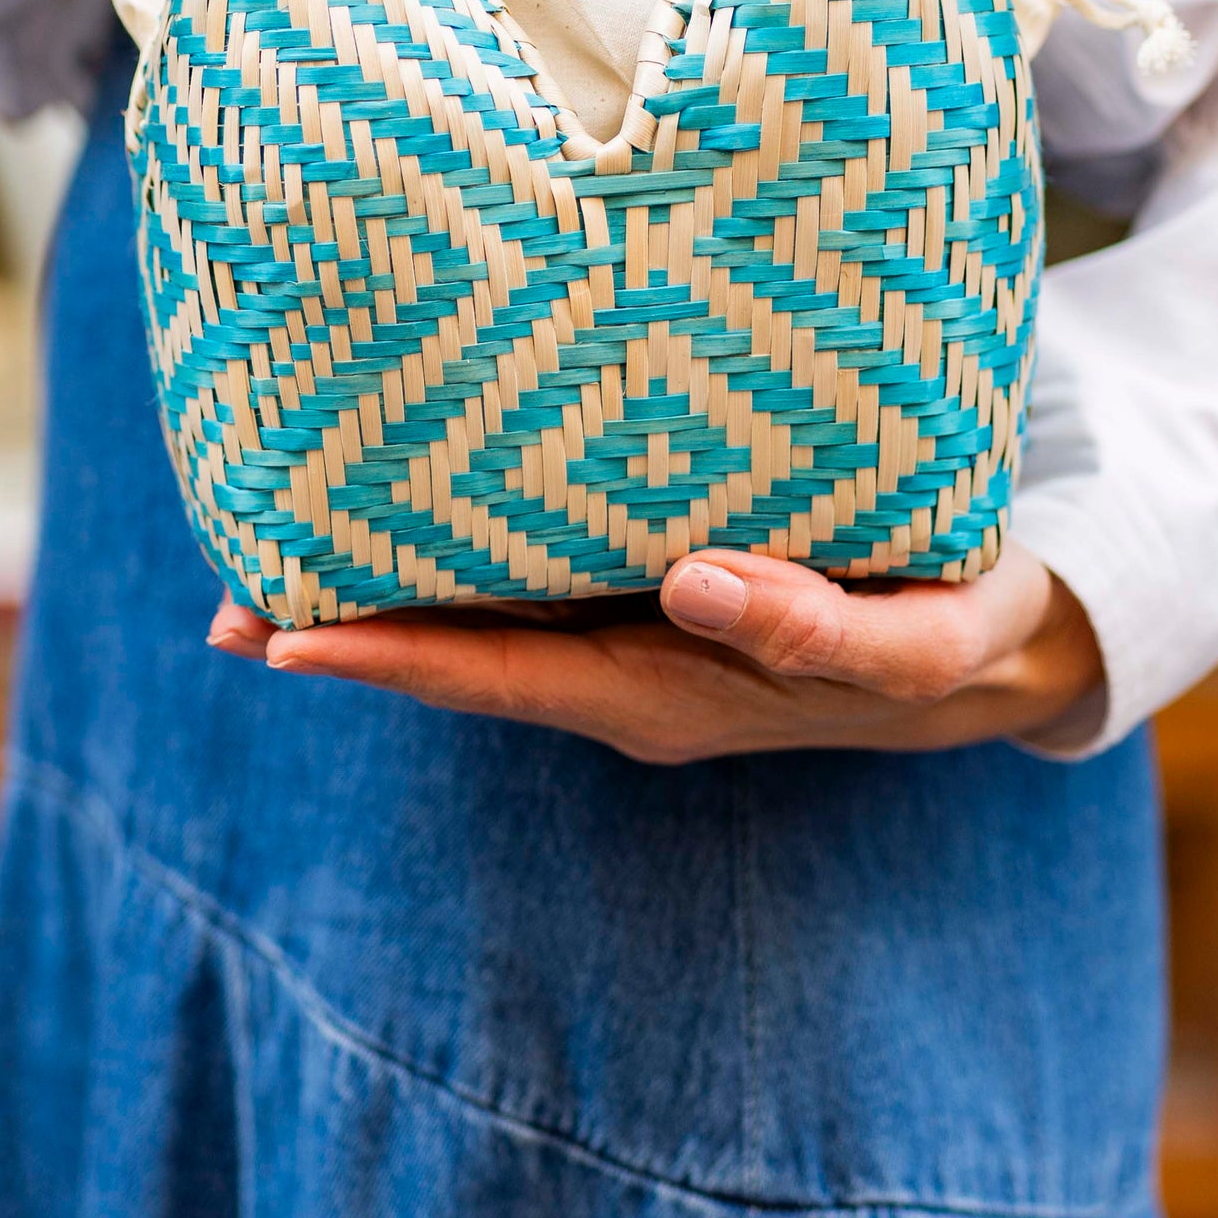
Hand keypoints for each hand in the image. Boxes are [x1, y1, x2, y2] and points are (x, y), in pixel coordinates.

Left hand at [207, 539, 1104, 762]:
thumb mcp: (921, 641)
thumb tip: (697, 582)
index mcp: (674, 696)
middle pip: (465, 665)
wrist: (995, 647)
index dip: (395, 659)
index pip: (508, 679)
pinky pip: (527, 590)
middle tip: (223, 607)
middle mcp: (630, 680)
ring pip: (486, 629)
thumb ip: (824, 629)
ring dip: (379, 604)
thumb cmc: (956, 631)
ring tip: (259, 568)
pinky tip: (391, 521)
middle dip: (349, 637)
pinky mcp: (645, 603)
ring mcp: (632, 647)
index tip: (284, 638)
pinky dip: (448, 564)